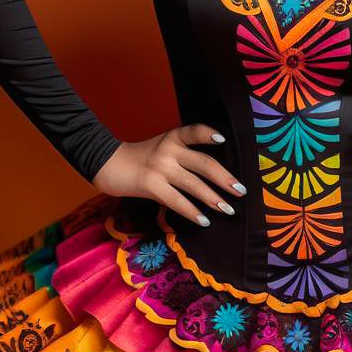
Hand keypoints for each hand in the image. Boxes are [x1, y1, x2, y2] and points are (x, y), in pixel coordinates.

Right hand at [91, 124, 246, 226]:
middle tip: (241, 191)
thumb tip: (214, 174)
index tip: (223, 140)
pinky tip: (204, 220)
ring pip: (194, 185)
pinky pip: (177, 201)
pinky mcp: (151, 185)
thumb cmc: (143, 157)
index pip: (194, 131)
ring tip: (228, 209)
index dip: (208, 134)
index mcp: (174, 136)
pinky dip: (192, 212)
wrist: (110, 164)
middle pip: (204, 163)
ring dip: (213, 199)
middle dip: (225, 178)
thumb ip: (184, 153)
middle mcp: (169, 149)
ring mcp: (160, 167)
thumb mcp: (164, 146)